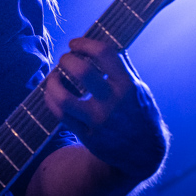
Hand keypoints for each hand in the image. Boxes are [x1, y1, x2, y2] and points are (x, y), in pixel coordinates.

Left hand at [43, 38, 168, 181]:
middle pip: (80, 71)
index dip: (84, 43)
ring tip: (54, 77)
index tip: (75, 43)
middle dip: (66, 59)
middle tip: (65, 60)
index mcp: (128, 86)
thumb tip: (102, 41)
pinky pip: (60, 114)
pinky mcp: (88, 136)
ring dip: (52, 82)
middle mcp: (114, 102)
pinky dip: (51, 99)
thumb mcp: (140, 89)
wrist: (145, 154)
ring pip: (63, 97)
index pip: (103, 53)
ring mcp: (99, 121)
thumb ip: (122, 66)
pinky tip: (52, 93)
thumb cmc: (140, 114)